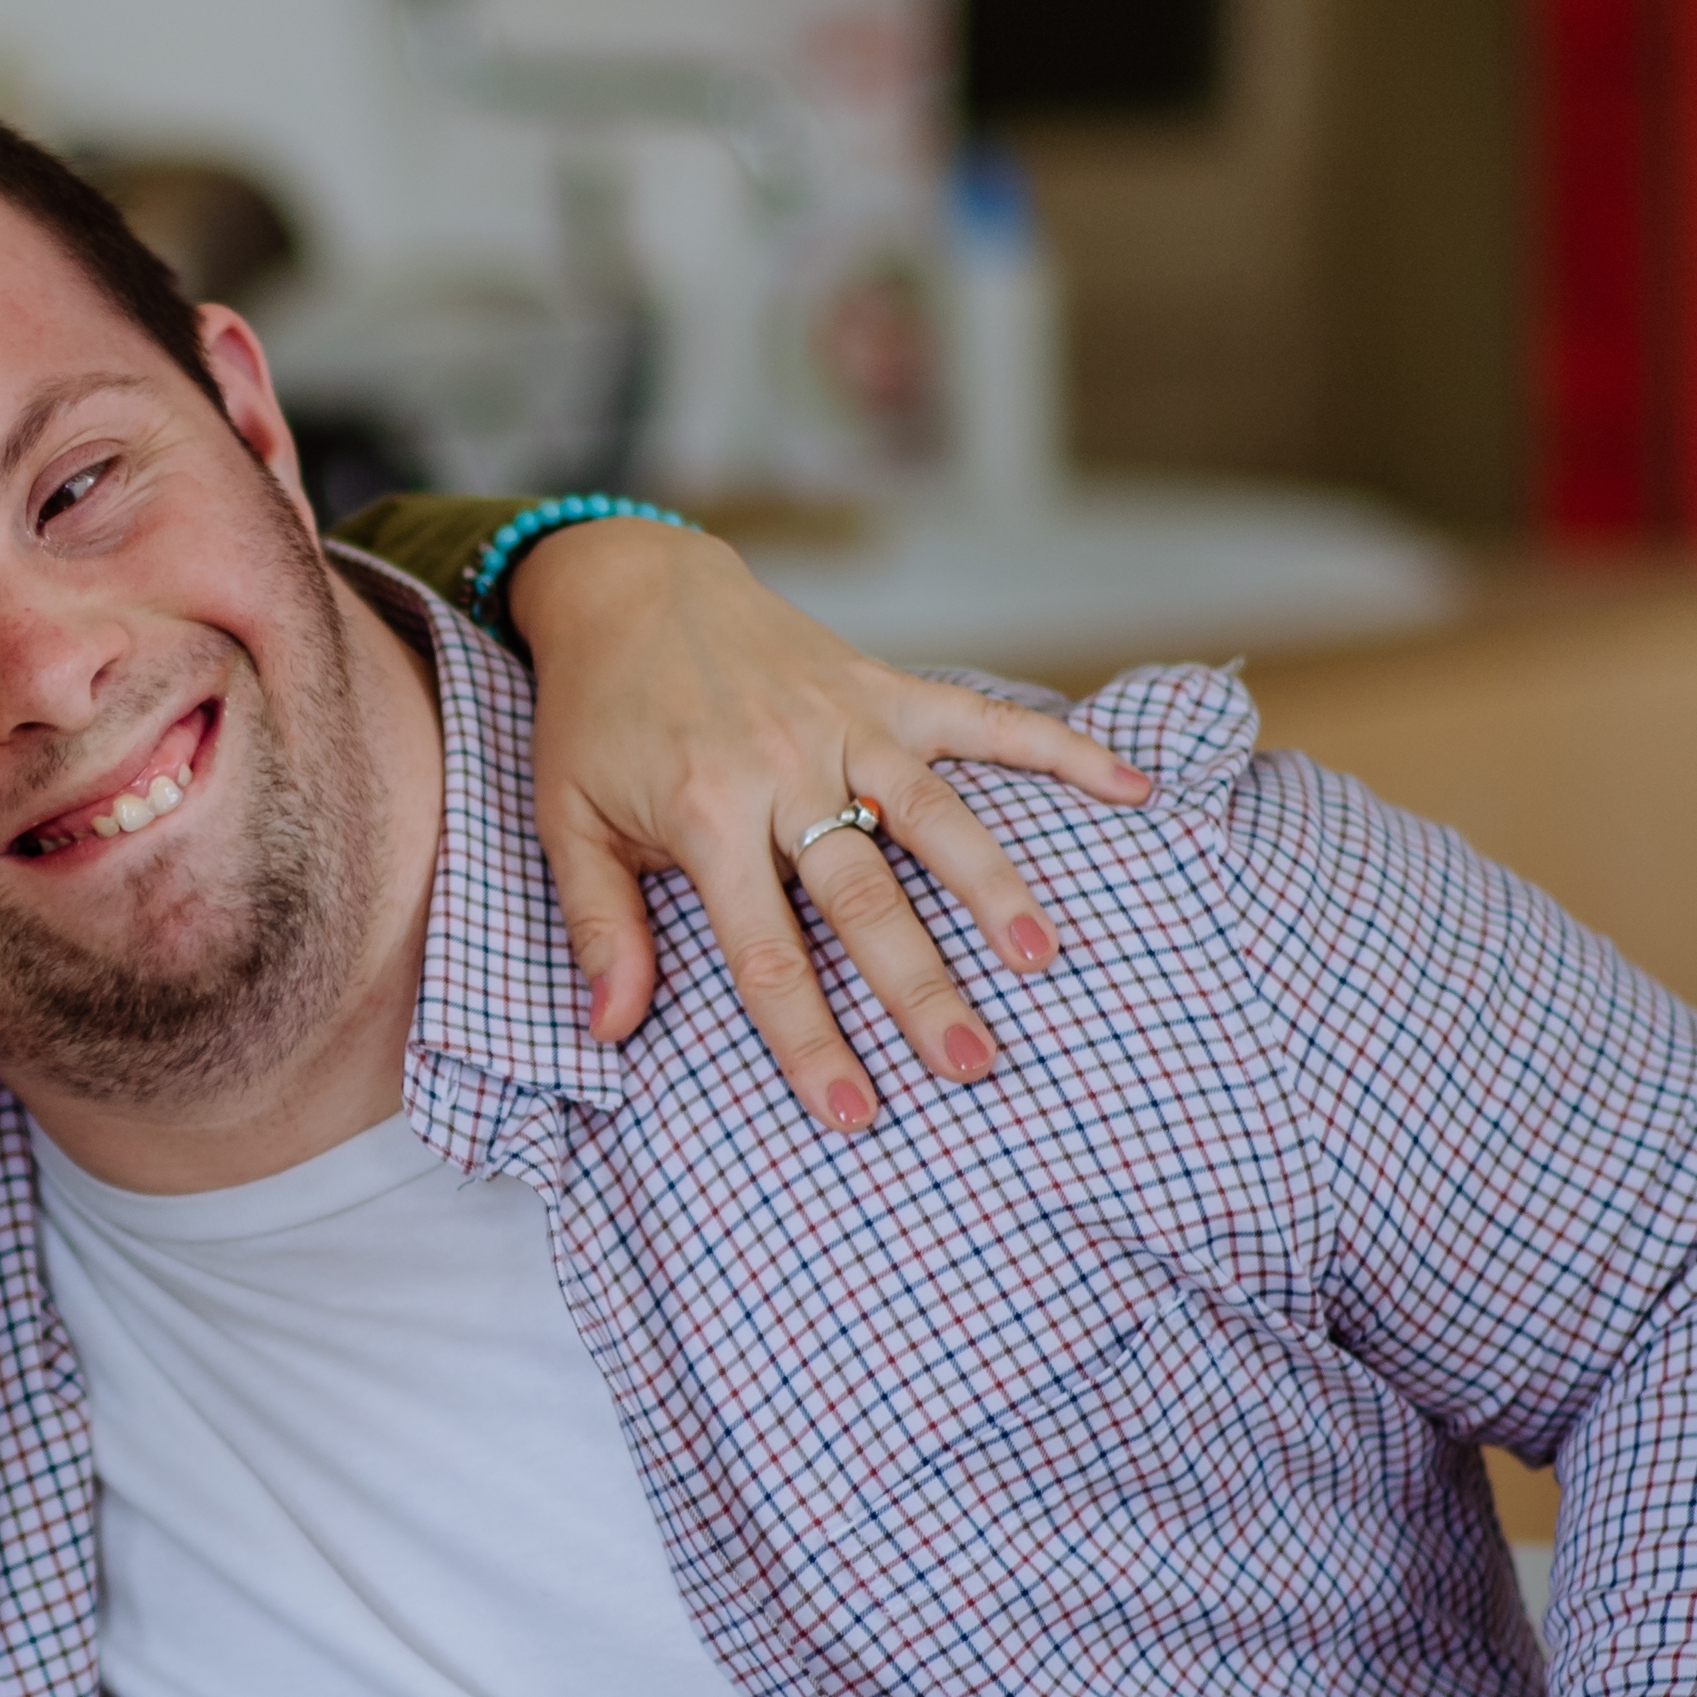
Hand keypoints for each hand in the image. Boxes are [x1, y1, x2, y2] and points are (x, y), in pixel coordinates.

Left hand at [502, 521, 1150, 1119]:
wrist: (629, 584)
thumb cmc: (595, 716)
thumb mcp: (565, 819)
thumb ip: (597, 925)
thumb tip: (610, 1029)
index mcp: (705, 812)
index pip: (766, 950)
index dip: (809, 1037)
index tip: (851, 1112)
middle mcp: (786, 768)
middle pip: (866, 896)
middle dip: (919, 986)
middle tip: (972, 1063)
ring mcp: (846, 722)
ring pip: (936, 813)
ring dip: (993, 885)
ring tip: (1042, 957)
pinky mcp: (886, 685)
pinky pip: (984, 719)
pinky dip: (1060, 749)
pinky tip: (1130, 789)